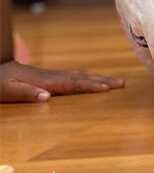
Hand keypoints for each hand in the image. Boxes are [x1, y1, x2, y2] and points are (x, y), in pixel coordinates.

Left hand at [1, 61, 124, 102]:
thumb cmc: (0, 82)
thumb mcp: (8, 91)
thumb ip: (27, 94)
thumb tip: (48, 97)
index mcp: (46, 81)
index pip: (73, 83)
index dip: (90, 86)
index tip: (107, 88)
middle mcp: (53, 76)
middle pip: (82, 78)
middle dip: (103, 80)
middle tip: (122, 84)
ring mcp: (53, 75)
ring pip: (81, 75)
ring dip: (99, 78)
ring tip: (115, 82)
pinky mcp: (51, 77)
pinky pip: (75, 77)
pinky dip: (88, 77)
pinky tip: (93, 79)